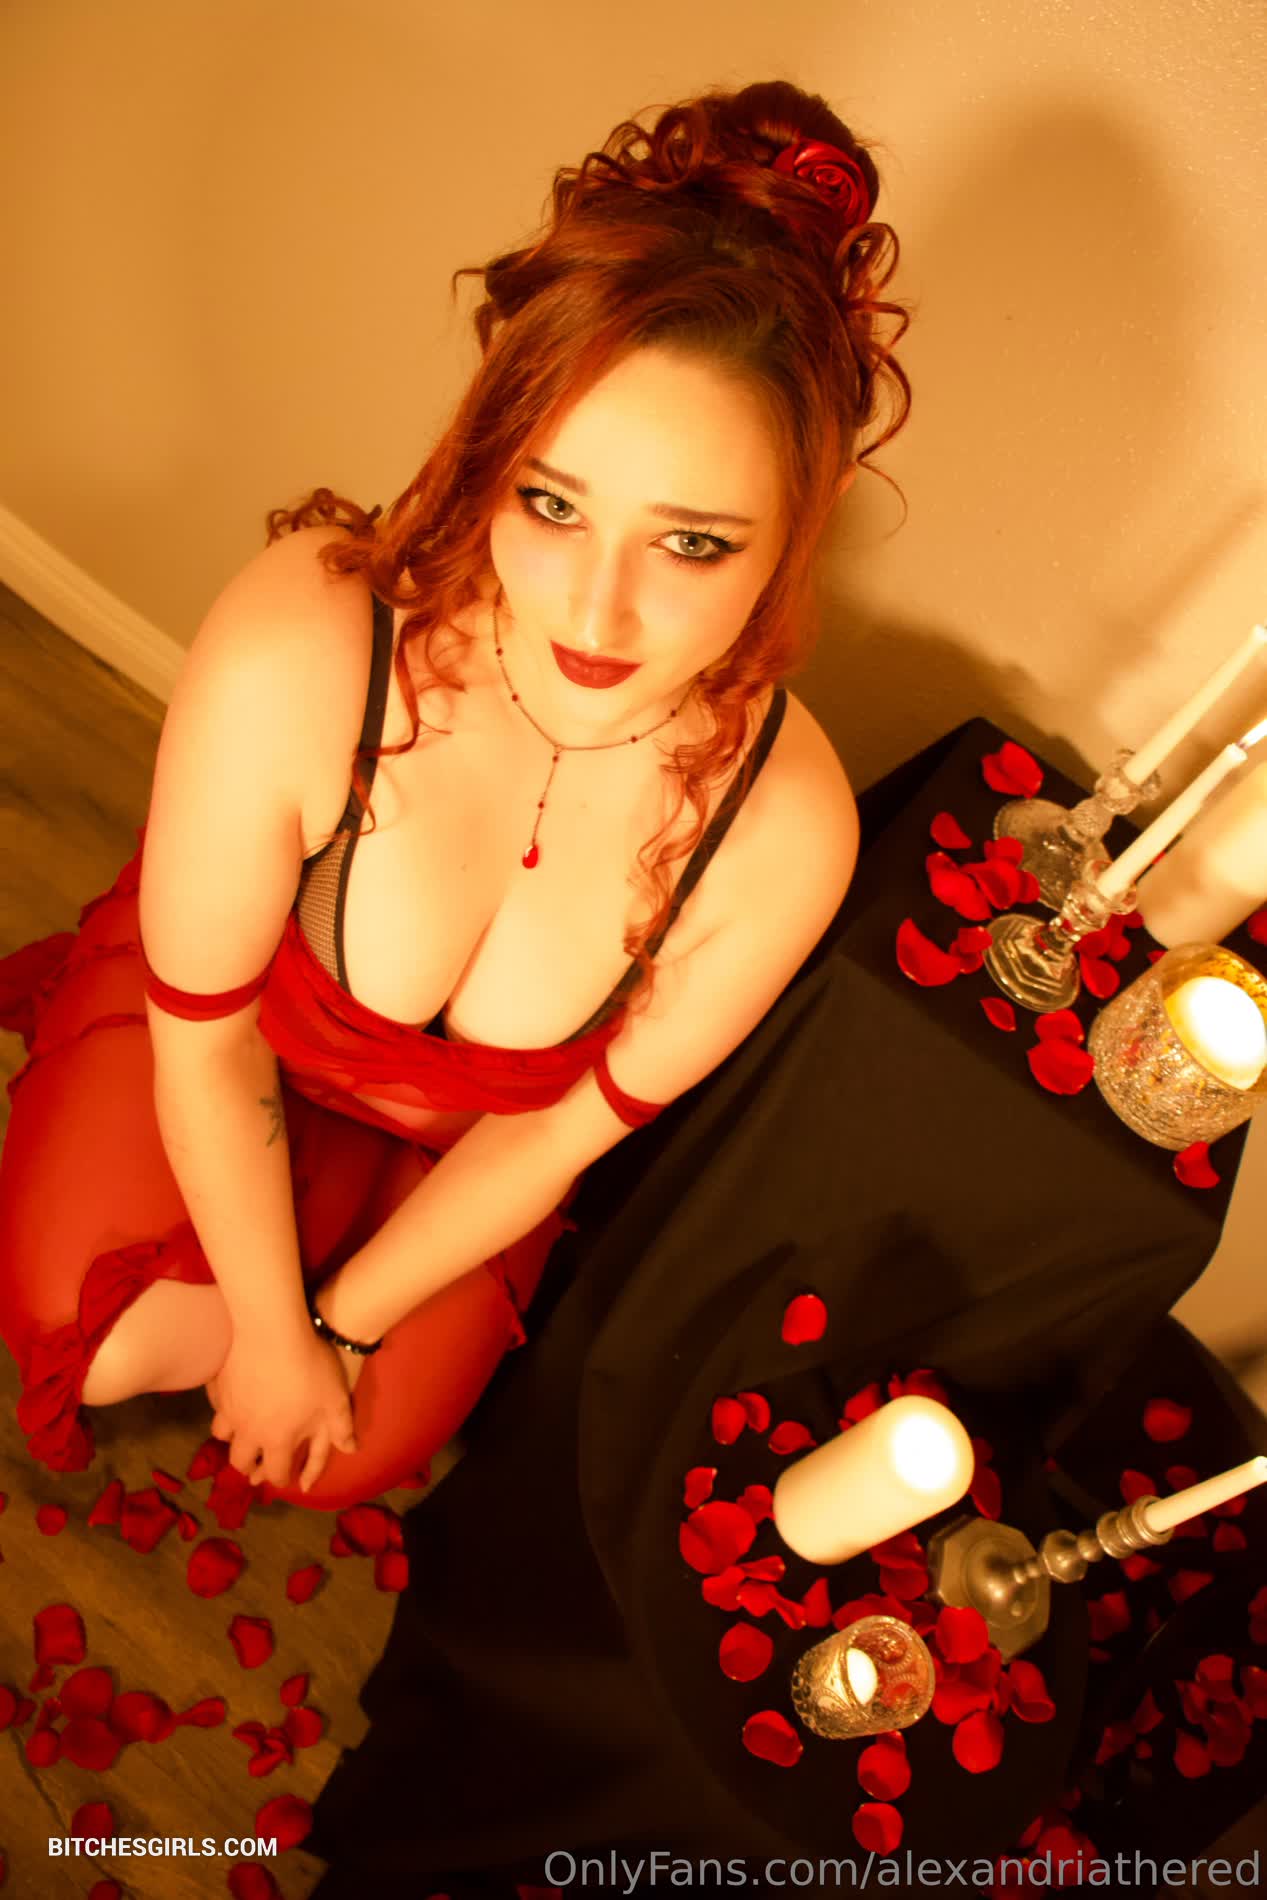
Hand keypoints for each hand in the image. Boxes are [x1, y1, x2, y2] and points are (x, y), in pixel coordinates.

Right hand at [206, 1326, 356, 1491]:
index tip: (285, 1476)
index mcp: (277, 1440)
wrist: (271, 1329)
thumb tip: (350, 1450)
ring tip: (241, 1431)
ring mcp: (228, 1408)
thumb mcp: (335, 1398)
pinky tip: (231, 1398)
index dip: (281, 1478)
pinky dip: (222, 1407)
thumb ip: (341, 1428)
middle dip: (249, 1466)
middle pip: (240, 1461)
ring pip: (222, 1434)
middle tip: (257, 1462)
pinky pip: (215, 1404)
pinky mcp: (217, 1385)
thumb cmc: (310, 1366)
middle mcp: (247, 1431)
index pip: (275, 1473)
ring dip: (233, 1437)